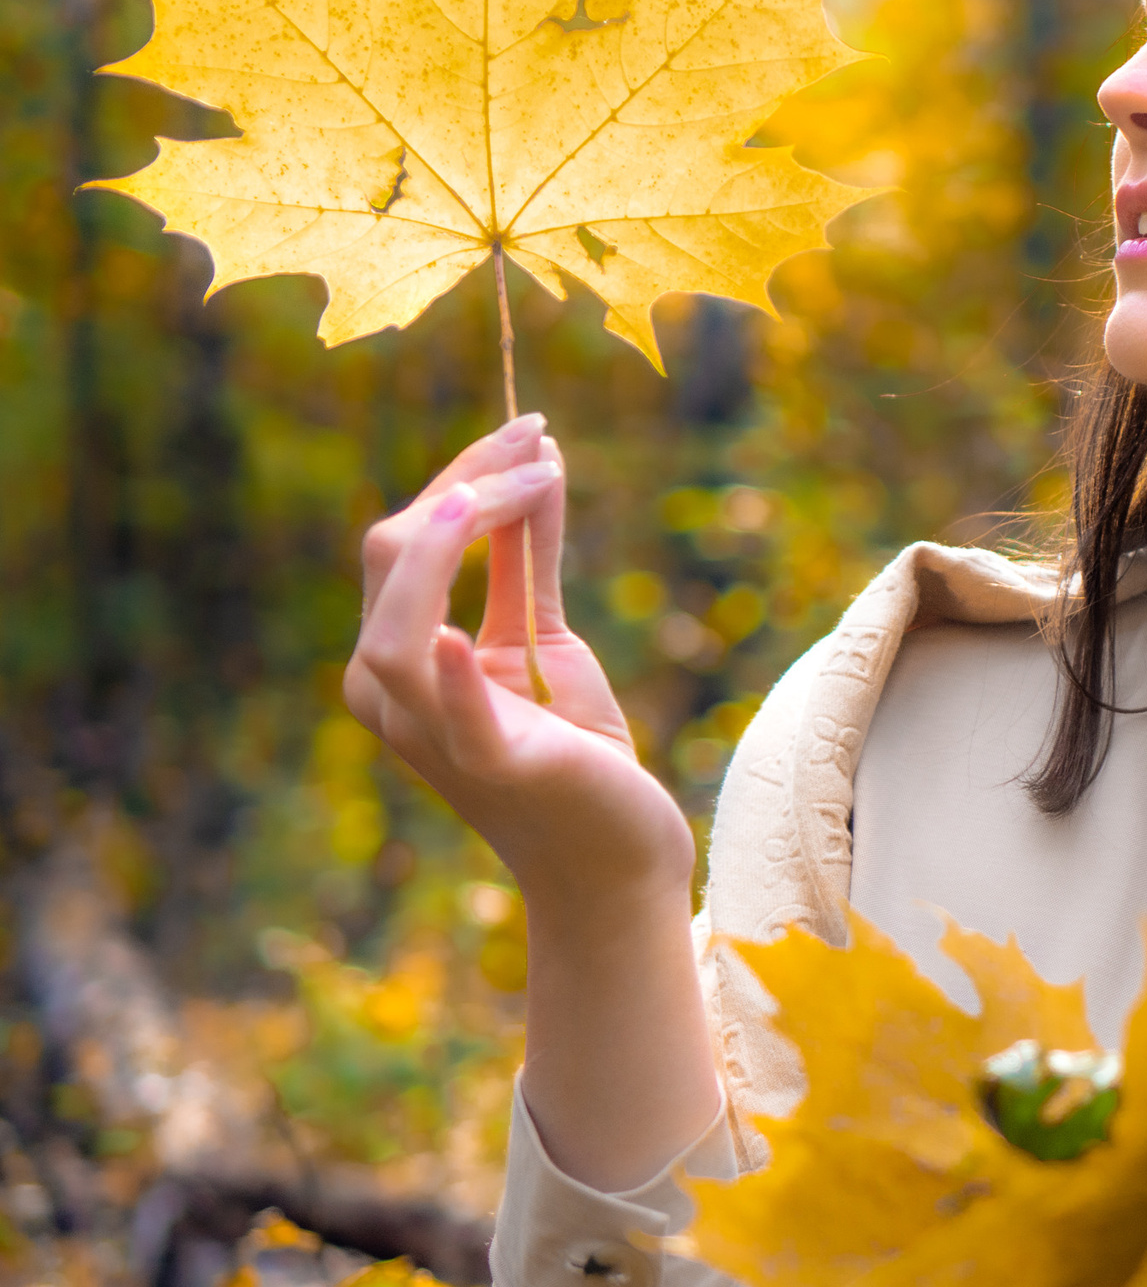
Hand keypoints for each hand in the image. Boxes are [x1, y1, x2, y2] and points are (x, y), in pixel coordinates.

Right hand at [343, 413, 694, 913]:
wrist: (614, 857)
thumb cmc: (576, 749)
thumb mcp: (546, 635)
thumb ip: (528, 558)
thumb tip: (536, 466)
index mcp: (399, 658)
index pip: (401, 541)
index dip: (463, 476)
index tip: (531, 429)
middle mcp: (391, 694)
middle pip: (392, 560)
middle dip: (466, 485)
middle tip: (538, 439)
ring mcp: (434, 734)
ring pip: (397, 630)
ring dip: (453, 545)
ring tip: (512, 488)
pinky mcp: (492, 767)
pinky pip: (455, 721)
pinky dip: (455, 678)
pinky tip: (461, 636)